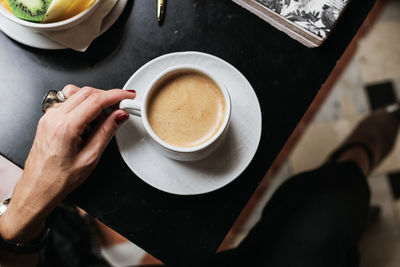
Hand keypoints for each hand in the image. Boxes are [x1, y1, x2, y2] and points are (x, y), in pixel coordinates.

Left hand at [0, 85, 134, 241]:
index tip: (128, 95)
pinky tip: (88, 123)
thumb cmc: (59, 179)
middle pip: (86, 92)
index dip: (116, 95)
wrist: (38, 188)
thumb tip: (119, 115)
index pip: (95, 100)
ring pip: (77, 94)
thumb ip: (106, 132)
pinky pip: (69, 102)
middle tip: (121, 108)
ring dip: (94, 101)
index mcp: (65, 128)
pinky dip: (83, 106)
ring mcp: (49, 116)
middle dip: (107, 97)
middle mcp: (54, 118)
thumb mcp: (90, 158)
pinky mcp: (48, 118)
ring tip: (102, 120)